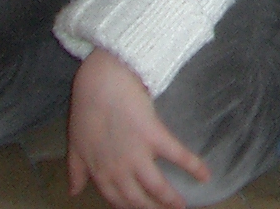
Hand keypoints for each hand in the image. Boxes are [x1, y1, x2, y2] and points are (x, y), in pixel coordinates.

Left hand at [67, 47, 208, 208]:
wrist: (101, 83)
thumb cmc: (86, 110)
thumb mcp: (76, 145)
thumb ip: (76, 171)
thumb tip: (73, 191)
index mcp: (100, 173)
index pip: (117, 200)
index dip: (131, 207)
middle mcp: (119, 170)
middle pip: (138, 200)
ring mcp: (138, 154)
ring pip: (157, 187)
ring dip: (171, 200)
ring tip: (183, 206)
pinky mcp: (155, 136)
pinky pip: (178, 156)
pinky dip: (194, 167)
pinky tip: (205, 176)